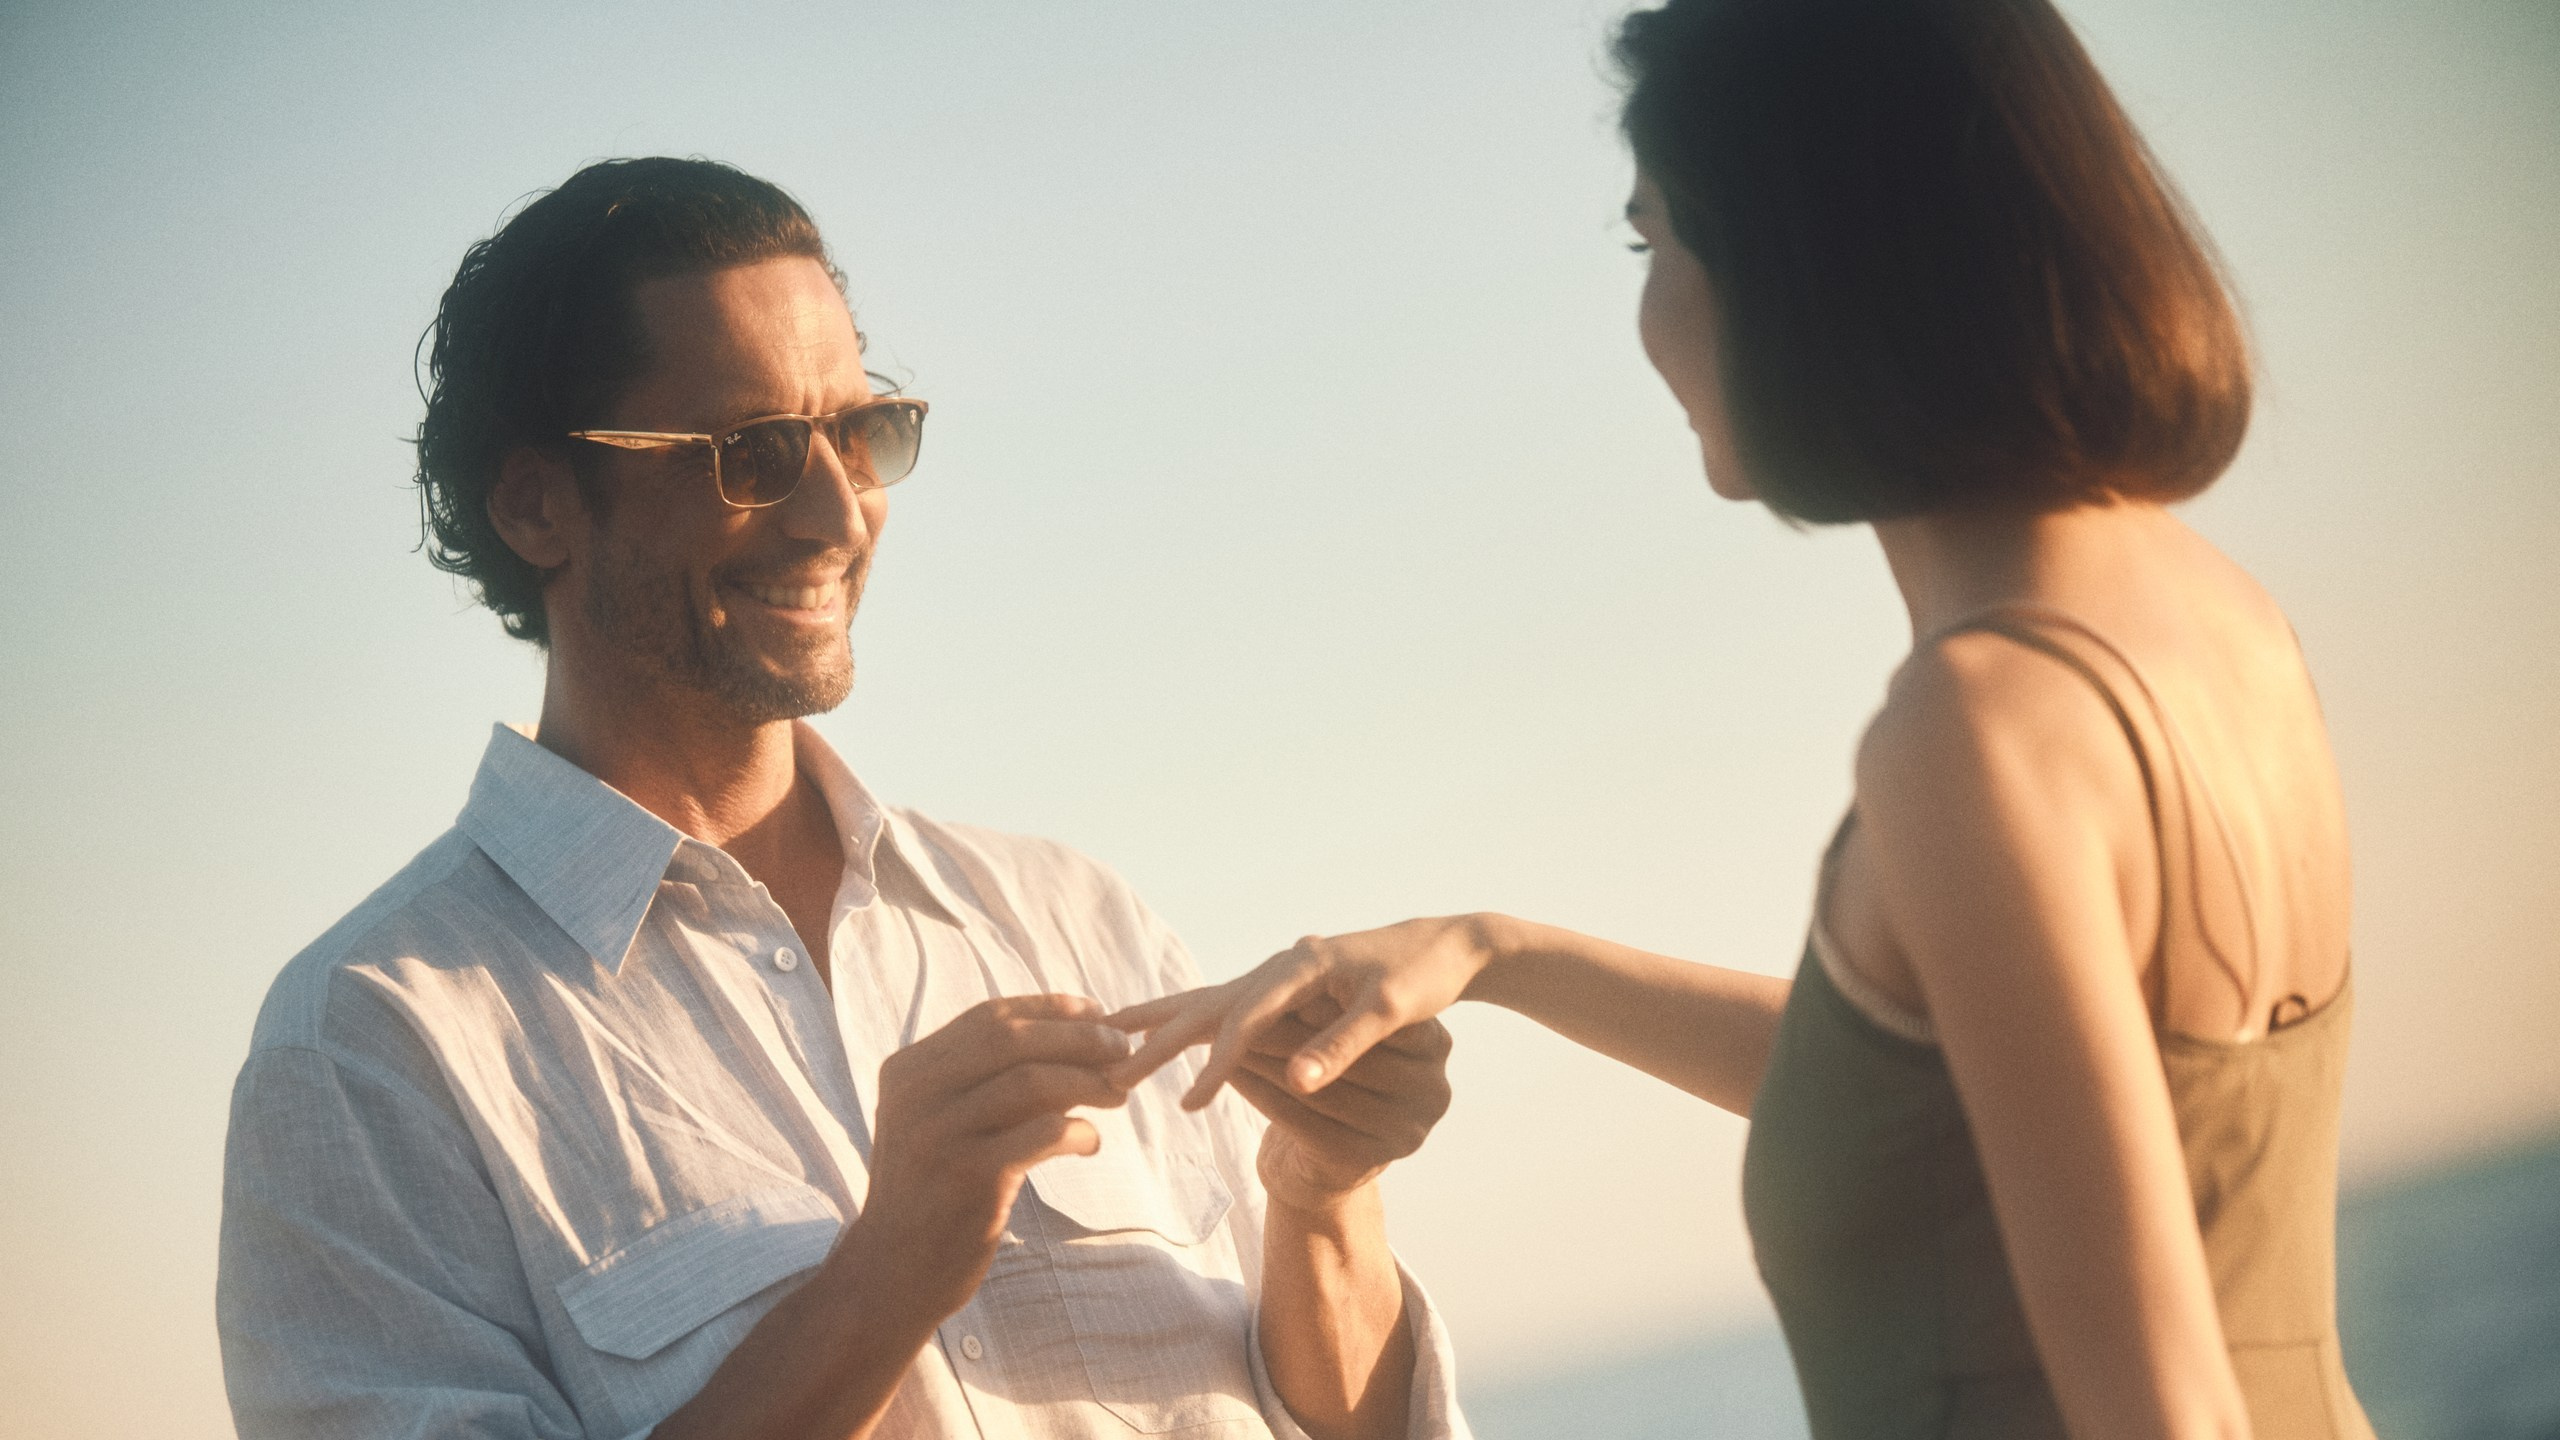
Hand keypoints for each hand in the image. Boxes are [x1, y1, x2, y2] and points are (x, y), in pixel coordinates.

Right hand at [844, 994, 1131, 1326]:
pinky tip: (1091, 1143)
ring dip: (1087, 1081)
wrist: (891, 1273)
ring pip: (1031, 1080)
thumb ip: (994, 1083)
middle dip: (1077, 1036)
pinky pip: (1042, 1134)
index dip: (1050, 1009)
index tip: (1097, 1013)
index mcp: (909, 1070)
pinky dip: (1079, 1130)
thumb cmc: (934, 1193)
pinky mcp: (968, 1176)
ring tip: (1118, 1095)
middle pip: (1011, 1038)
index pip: (989, 1016)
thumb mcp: (947, 1125)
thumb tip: (1081, 1043)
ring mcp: (939, 1134)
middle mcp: (917, 1093)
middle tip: (1123, 1049)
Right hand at [1107, 915, 1494, 1108]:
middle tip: (1113, 1071)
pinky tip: (1167, 1031)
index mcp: (1302, 966)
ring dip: (1163, 1024)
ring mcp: (1279, 973)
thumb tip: (1298, 1083)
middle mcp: (1281, 965)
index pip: (1247, 1020)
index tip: (1191, 1100)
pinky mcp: (1284, 985)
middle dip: (1160, 1038)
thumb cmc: (1421, 977)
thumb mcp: (1389, 1012)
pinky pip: (1228, 1006)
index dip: (1218, 1062)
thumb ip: (1342, 1046)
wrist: (1443, 945)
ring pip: (1209, 1001)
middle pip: (1210, 1005)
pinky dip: (1194, 1021)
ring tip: (1113, 1037)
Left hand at [1236, 1001, 1453, 1210]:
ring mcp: (1405, 1130)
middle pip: (1344, 1055)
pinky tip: (1231, 1073)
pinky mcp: (1369, 1162)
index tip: (1273, 983)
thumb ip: (1336, 999)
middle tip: (1234, 1009)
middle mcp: (1432, 1091)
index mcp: (1435, 1046)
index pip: (1372, 1019)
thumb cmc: (1339, 1070)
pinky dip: (1261, 1093)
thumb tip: (1304, 940)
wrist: (1326, 1165)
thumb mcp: (1349, 1025)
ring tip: (1221, 1037)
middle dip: (1283, 1031)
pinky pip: (1304, 1122)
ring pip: (1319, 1087)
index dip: (1319, 1005)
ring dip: (1263, 1059)